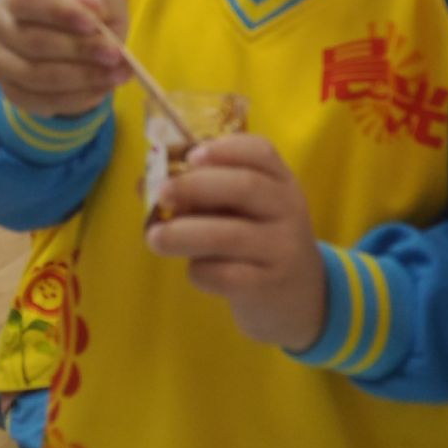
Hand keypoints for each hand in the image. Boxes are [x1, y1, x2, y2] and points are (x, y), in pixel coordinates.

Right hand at [0, 0, 130, 116]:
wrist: (73, 44)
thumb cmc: (85, 15)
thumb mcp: (101, 0)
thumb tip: (86, 2)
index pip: (29, 0)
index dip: (60, 13)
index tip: (93, 25)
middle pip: (33, 42)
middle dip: (79, 50)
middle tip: (115, 55)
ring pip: (35, 75)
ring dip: (81, 78)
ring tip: (115, 75)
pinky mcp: (9, 91)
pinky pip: (40, 101)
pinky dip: (74, 99)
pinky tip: (100, 90)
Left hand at [146, 133, 325, 351]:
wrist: (301, 298)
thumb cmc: (259, 241)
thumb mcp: (247, 211)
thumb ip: (206, 194)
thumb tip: (145, 183)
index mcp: (280, 181)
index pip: (261, 152)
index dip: (226, 149)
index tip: (192, 154)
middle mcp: (288, 209)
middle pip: (245, 187)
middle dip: (197, 186)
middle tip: (161, 193)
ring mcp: (281, 248)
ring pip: (230, 235)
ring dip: (185, 234)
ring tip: (153, 238)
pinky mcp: (268, 284)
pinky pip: (227, 274)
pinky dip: (201, 270)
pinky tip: (194, 269)